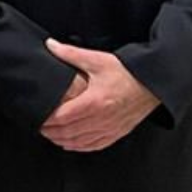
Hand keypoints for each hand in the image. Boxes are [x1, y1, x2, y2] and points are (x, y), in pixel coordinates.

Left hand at [40, 40, 158, 152]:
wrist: (153, 84)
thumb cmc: (127, 72)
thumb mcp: (97, 60)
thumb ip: (71, 54)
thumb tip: (50, 45)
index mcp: (94, 102)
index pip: (62, 117)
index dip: (46, 120)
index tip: (37, 117)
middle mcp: (102, 119)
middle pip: (68, 132)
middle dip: (50, 132)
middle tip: (39, 127)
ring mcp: (110, 128)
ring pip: (80, 142)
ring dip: (62, 141)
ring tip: (51, 135)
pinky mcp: (118, 133)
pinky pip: (95, 145)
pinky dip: (80, 147)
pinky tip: (71, 144)